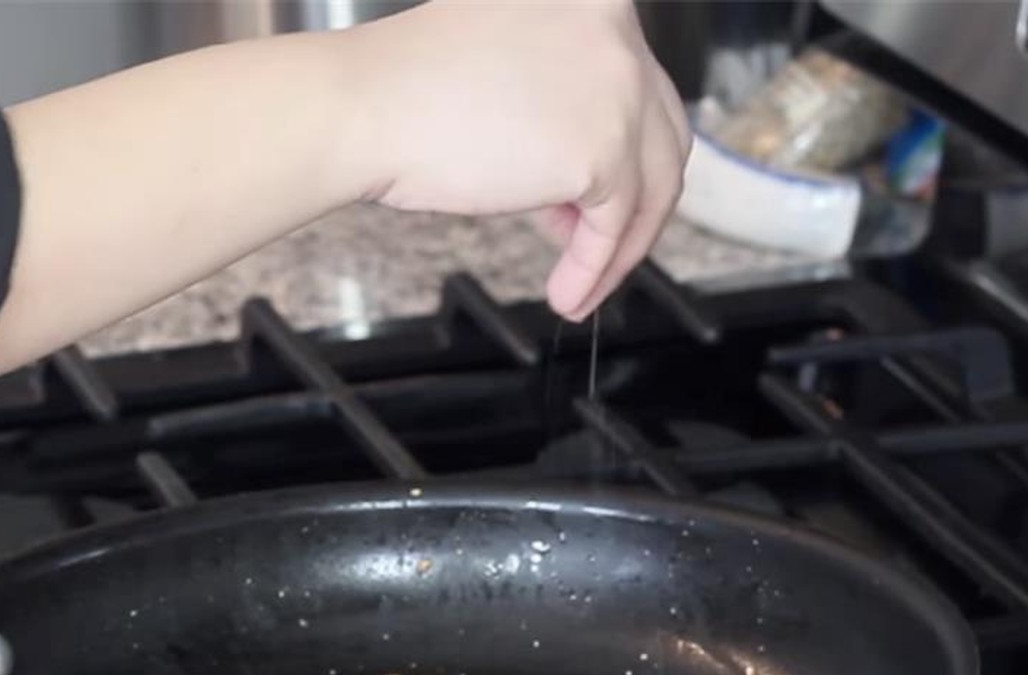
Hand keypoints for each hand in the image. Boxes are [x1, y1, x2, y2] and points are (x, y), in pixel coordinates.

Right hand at [341, 0, 689, 321]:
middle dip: (632, 203)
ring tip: (581, 283)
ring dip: (620, 245)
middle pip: (661, 133)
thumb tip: (584, 187)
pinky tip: (568, 292)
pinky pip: (614, 226)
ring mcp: (618, 86)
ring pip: (654, 184)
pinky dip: (594, 268)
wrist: (366, 108)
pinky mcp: (604, 148)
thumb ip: (562, 114)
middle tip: (599, 243)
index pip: (638, 84)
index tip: (597, 198)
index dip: (622, 152)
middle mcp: (617, 28)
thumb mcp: (507, 79)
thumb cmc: (405, 91)